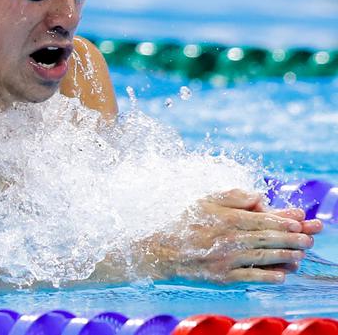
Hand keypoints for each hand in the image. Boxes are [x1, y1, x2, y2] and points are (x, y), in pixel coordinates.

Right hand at [139, 189, 319, 284]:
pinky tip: (282, 275)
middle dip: (291, 238)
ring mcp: (226, 259)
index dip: (282, 219)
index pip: (261, 218)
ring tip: (302, 255)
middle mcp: (229, 238)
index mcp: (226, 218)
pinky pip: (251, 276)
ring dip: (285, 256)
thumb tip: (259, 196)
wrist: (162, 248)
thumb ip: (233, 196)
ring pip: (262, 257)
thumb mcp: (206, 200)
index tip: (299, 220)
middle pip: (267, 238)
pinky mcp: (223, 276)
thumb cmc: (185, 220)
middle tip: (310, 237)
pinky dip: (268, 276)